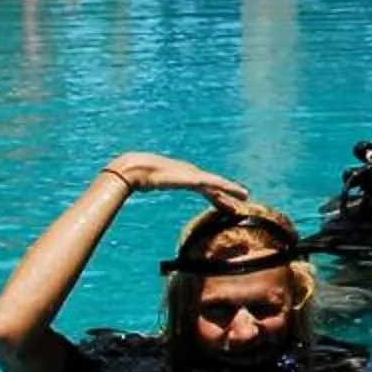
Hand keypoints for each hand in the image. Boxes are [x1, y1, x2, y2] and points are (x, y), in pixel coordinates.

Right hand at [100, 153, 249, 203]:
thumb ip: (142, 189)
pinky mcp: (192, 179)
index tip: (224, 202)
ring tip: (246, 197)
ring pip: (217, 185)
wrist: (132, 169)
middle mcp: (189, 174)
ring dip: (231, 191)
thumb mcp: (143, 186)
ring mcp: (191, 175)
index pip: (202, 187)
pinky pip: (213, 185)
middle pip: (213, 185)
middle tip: (243, 199)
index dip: (215, 194)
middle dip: (227, 193)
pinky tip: (236, 193)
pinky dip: (226, 189)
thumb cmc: (134, 177)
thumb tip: (125, 197)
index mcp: (181, 176)